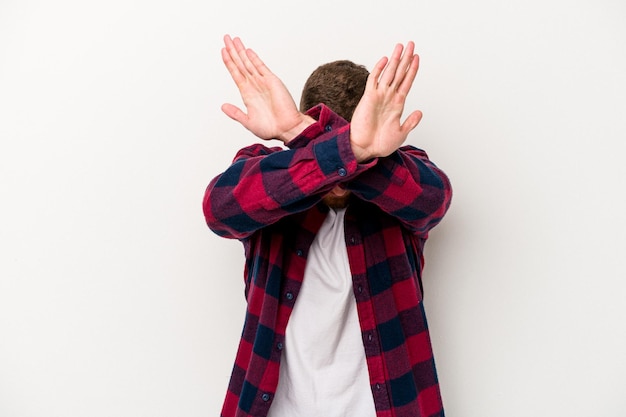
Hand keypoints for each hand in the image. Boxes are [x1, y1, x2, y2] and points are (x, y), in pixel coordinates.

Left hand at [220, 35, 314, 142]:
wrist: (287, 129)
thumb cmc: (271, 128)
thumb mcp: (248, 121)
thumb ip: (236, 113)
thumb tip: (223, 106)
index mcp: (248, 95)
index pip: (236, 74)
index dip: (229, 62)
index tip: (223, 51)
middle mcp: (255, 86)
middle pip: (241, 65)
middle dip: (233, 51)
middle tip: (226, 38)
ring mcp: (263, 82)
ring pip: (249, 64)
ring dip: (241, 52)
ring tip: (234, 40)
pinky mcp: (272, 82)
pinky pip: (261, 68)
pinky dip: (254, 59)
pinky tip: (248, 51)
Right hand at [349, 42, 422, 161]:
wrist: (366, 149)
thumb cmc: (381, 144)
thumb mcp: (401, 133)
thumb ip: (411, 122)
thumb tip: (420, 112)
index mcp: (398, 104)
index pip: (407, 82)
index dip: (412, 70)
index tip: (417, 58)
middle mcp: (389, 97)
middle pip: (399, 73)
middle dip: (406, 58)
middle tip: (411, 44)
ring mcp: (379, 96)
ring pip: (389, 73)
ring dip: (395, 60)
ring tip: (401, 46)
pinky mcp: (368, 98)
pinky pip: (374, 80)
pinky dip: (379, 69)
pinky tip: (385, 60)